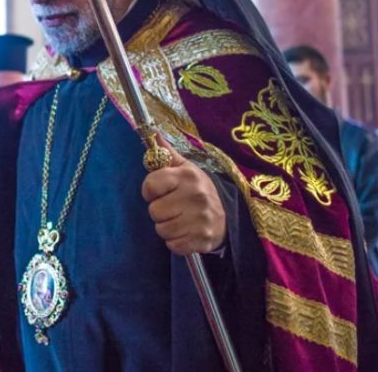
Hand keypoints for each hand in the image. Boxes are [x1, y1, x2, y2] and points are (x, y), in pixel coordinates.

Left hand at [141, 138, 225, 254]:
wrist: (227, 215)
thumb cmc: (196, 189)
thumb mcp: (184, 168)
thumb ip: (166, 151)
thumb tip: (151, 130)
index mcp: (187, 176)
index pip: (150, 185)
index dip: (150, 191)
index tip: (159, 191)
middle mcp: (195, 196)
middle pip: (154, 211)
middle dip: (160, 211)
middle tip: (172, 207)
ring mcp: (201, 220)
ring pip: (162, 230)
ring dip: (166, 227)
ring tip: (179, 219)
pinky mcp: (203, 240)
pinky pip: (173, 246)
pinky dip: (176, 242)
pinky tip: (186, 232)